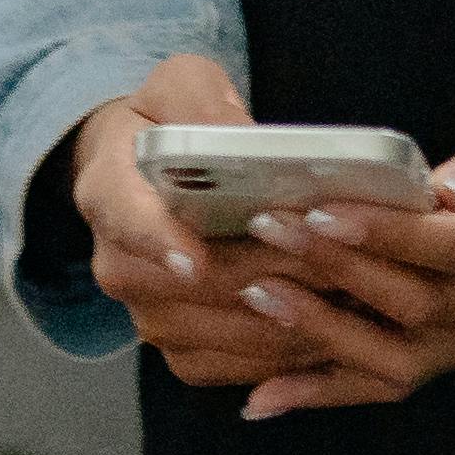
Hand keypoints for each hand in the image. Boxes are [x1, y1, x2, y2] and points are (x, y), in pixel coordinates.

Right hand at [59, 57, 335, 399]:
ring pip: (209, 335)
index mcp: (108, 190)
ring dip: (279, 324)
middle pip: (185, 289)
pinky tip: (324, 335)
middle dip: (263, 280)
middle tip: (333, 267)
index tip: (196, 260)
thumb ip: (200, 100)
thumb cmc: (167, 124)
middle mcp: (115, 262)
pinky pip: (221, 368)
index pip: (123, 218)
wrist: (141, 174)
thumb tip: (238, 136)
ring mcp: (142, 311)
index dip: (158, 242)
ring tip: (346, 300)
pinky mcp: (173, 345)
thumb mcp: (179, 86)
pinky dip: (272, 359)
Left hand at [196, 65, 454, 418]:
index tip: (320, 211)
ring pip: (408, 359)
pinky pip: (406, 372)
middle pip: (425, 308)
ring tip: (255, 301)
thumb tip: (448, 193)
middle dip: (338, 273)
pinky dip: (335, 388)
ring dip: (326, 337)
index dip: (388, 237)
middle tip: (265, 232)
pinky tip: (266, 398)